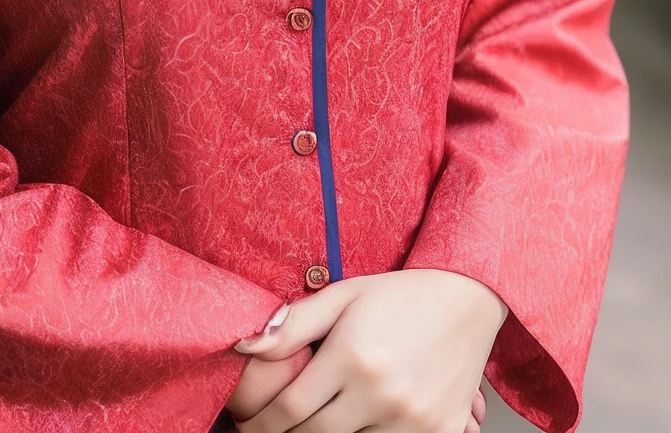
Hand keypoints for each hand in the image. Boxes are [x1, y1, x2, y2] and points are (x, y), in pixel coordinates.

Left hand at [229, 268, 505, 431]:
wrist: (467, 300)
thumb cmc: (400, 295)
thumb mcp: (343, 295)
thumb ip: (293, 323)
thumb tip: (245, 346)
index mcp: (353, 356)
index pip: (291, 408)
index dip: (262, 422)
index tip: (246, 424)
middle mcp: (383, 392)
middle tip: (268, 428)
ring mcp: (413, 419)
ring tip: (314, 421)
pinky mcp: (440, 432)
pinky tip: (358, 423)